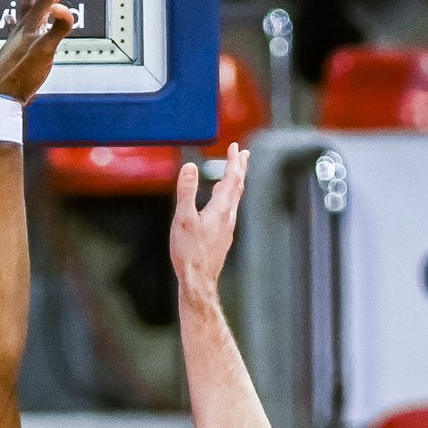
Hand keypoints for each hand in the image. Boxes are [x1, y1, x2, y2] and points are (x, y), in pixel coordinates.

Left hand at [0, 0, 74, 104]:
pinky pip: (13, 28)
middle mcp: (24, 26)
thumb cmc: (23, 76)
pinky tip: (8, 18)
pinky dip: (13, 19)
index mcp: (34, 24)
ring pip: (23, 7)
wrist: (1, 98)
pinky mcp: (11, 49)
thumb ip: (57, 30)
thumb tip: (62, 7)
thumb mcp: (45, 53)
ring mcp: (16, 36)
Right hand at [170, 143, 248, 299]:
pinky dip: (228, 198)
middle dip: (240, 169)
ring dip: (236, 183)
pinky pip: (229, 210)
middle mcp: (228, 217)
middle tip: (244, 155)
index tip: (236, 147)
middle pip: (238, 188)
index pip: (231, 179)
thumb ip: (186, 191)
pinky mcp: (222, 237)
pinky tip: (221, 203)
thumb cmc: (189, 253)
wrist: (198, 280)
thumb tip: (189, 167)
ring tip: (235, 174)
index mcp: (220, 209)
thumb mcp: (183, 218)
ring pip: (235, 199)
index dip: (234, 161)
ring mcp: (226, 228)